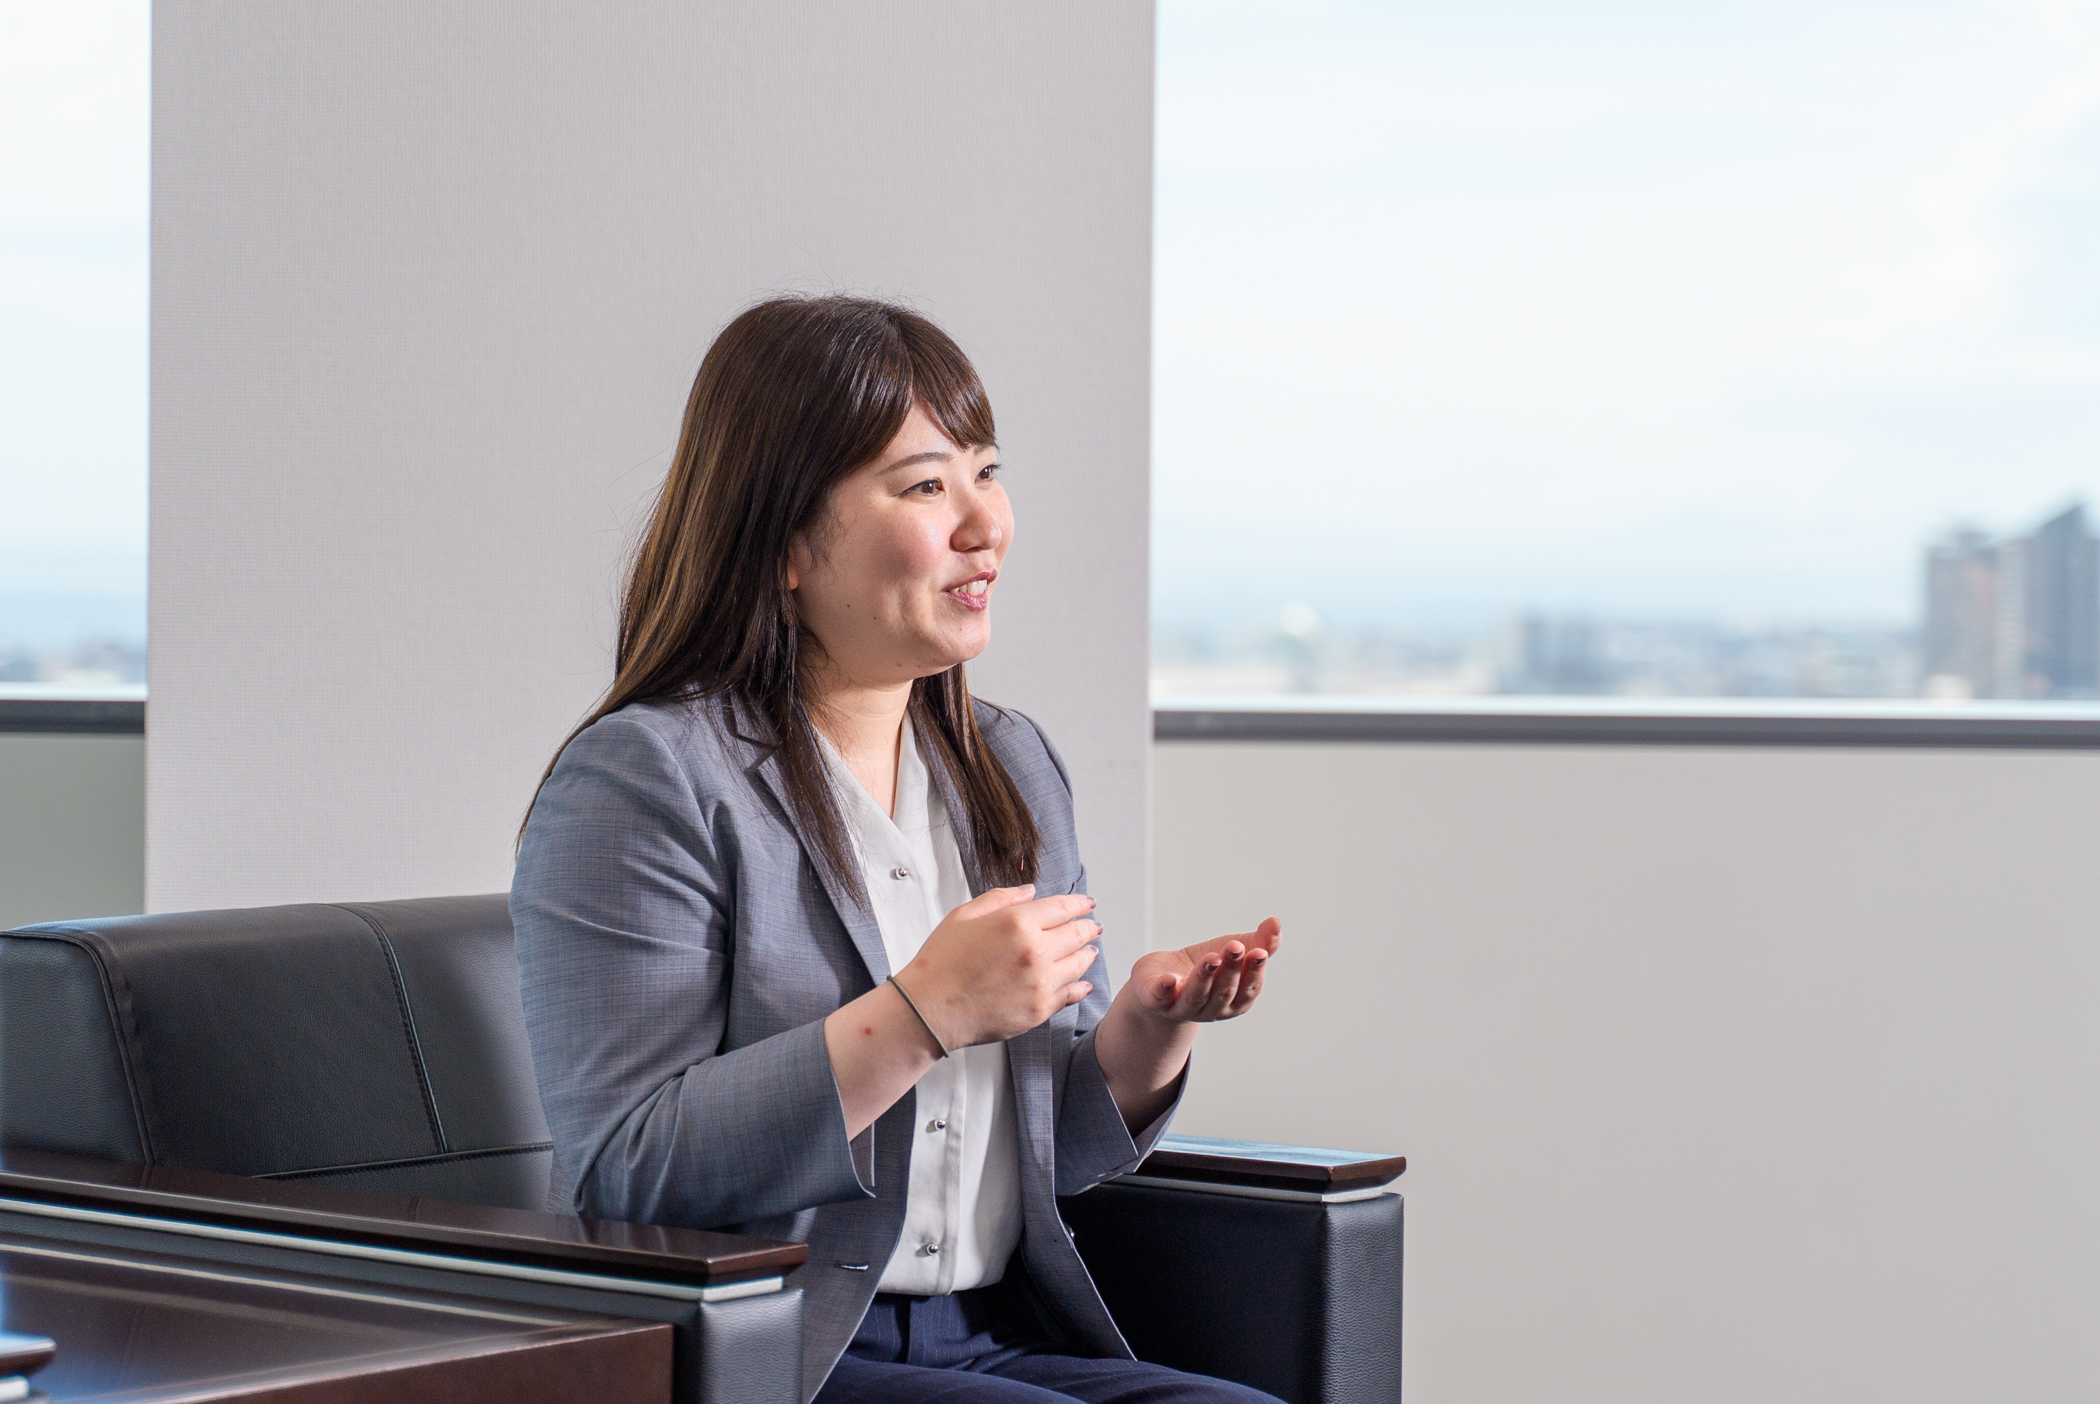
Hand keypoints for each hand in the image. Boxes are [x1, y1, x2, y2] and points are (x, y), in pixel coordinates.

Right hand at [896, 886, 1100, 1048]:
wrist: (929, 1009)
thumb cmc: (940, 961)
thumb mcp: (964, 915)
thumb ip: (1001, 899)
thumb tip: (1031, 892)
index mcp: (1017, 923)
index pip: (1063, 907)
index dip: (1080, 904)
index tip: (1088, 904)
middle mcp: (1035, 951)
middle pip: (1077, 934)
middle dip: (1088, 927)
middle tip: (1093, 926)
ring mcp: (1040, 983)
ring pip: (1079, 964)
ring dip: (1087, 954)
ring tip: (1089, 950)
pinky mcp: (1039, 1010)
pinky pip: (1071, 994)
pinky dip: (1080, 985)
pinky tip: (1082, 982)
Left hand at [1129, 918, 1279, 1023]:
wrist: (1162, 977)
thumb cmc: (1207, 967)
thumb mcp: (1232, 951)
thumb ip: (1259, 941)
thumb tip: (1276, 922)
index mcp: (1234, 1000)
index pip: (1248, 989)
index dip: (1254, 972)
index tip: (1259, 952)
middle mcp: (1210, 1009)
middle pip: (1223, 992)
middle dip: (1231, 970)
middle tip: (1235, 947)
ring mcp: (1182, 1007)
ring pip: (1195, 996)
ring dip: (1204, 978)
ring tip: (1212, 958)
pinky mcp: (1155, 1000)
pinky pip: (1160, 998)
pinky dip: (1164, 990)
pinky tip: (1168, 979)